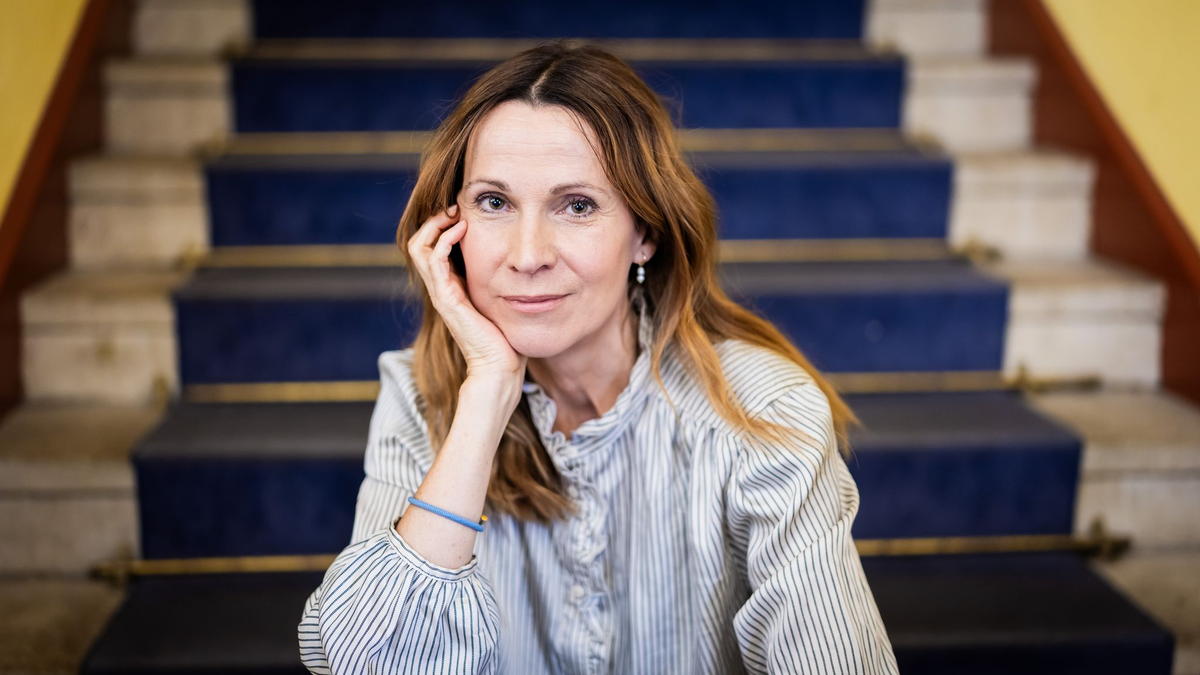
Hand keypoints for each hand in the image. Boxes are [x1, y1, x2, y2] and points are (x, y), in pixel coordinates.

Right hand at [407, 203, 527, 385]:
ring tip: (456, 214)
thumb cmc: (506, 340)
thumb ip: (503, 284)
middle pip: (420, 244)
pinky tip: (462, 230)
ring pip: (420, 248)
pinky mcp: (447, 299)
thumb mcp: (502, 302)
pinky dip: (444, 240)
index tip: (463, 213)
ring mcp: (441, 294)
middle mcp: (442, 289)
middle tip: (456, 207)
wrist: (500, 369)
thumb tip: (522, 267)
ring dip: (436, 225)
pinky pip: (434, 260)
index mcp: (452, 288)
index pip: (432, 249)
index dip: (442, 227)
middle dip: (435, 220)